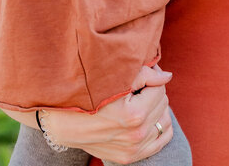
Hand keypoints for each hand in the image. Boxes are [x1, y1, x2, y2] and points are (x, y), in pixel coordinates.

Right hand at [17, 66, 173, 164]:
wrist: (62, 122)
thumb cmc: (85, 93)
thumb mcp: (113, 78)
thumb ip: (144, 74)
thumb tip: (167, 76)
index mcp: (133, 115)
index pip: (159, 87)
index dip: (152, 75)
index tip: (143, 72)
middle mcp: (135, 135)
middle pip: (162, 103)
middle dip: (154, 90)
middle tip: (139, 85)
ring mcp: (133, 149)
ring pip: (165, 121)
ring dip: (157, 108)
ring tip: (142, 99)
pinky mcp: (129, 157)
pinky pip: (160, 141)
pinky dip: (160, 127)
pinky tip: (149, 116)